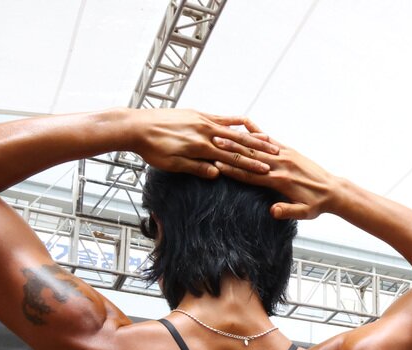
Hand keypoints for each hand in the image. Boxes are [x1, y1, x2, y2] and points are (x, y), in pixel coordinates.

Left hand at [126, 109, 275, 179]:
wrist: (134, 126)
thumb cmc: (151, 148)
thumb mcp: (172, 164)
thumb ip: (196, 168)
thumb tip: (217, 173)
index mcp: (200, 147)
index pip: (231, 158)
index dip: (250, 165)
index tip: (266, 170)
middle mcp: (204, 131)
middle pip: (237, 142)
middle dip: (258, 150)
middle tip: (276, 156)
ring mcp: (201, 120)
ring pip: (233, 129)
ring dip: (252, 136)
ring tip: (269, 141)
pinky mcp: (196, 113)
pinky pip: (220, 117)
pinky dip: (235, 120)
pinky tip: (246, 122)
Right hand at [211, 133, 339, 221]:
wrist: (333, 190)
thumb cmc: (316, 204)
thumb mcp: (304, 212)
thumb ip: (288, 211)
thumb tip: (273, 212)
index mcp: (281, 181)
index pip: (252, 175)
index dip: (234, 171)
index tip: (217, 166)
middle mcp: (281, 165)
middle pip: (251, 157)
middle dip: (231, 151)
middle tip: (212, 144)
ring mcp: (285, 155)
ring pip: (258, 146)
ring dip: (239, 141)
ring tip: (221, 135)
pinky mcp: (290, 151)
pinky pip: (270, 140)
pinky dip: (257, 132)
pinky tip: (244, 123)